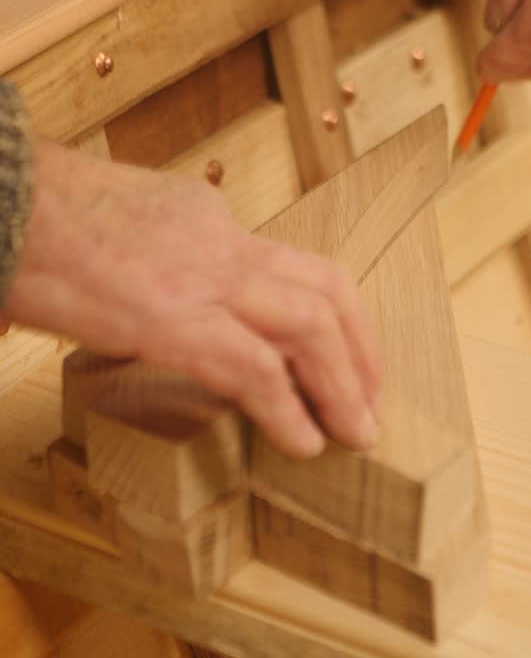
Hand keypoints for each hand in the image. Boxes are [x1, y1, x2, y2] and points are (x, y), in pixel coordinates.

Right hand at [5, 141, 381, 458]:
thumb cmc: (34, 218)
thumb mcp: (120, 226)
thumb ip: (161, 259)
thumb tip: (163, 302)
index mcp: (204, 215)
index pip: (286, 265)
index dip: (326, 316)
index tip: (336, 354)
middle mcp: (218, 237)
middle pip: (324, 288)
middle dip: (359, 349)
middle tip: (368, 400)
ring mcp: (199, 275)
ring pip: (310, 325)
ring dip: (343, 383)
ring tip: (355, 430)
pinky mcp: (170, 317)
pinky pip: (255, 369)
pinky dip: (289, 410)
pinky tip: (303, 442)